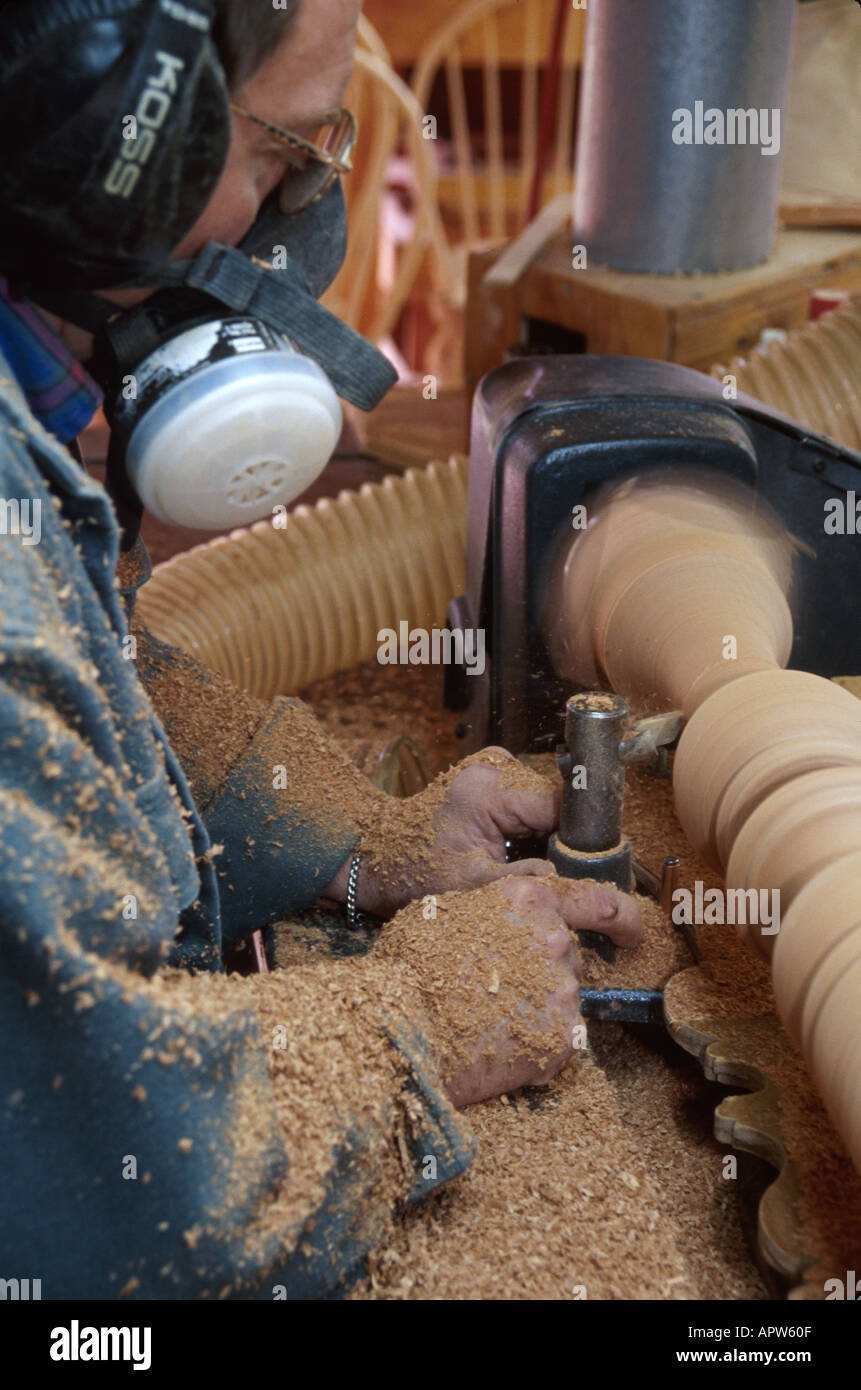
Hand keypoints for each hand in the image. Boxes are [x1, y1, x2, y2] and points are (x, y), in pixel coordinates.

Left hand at [325, 747, 565, 916]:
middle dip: (562, 842)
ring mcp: (491, 767)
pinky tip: (517, 854)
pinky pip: (529, 804)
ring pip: (546, 805)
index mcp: (487, 789)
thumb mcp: (476, 889)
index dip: (579, 842)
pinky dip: (531, 831)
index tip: (588, 875)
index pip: (560, 806)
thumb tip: (592, 895)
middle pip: (556, 804)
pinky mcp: (490, 777)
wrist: (375, 859)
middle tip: (554, 878)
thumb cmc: (413, 874)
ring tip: (530, 867)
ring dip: (548, 837)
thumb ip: (533, 884)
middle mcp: (493, 766)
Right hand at [374, 872, 641, 1106]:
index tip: (626, 928)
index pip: (592, 899)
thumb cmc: (408, 969)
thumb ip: (492, 907)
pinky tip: (499, 1046)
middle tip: (501, 989)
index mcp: (526, 897)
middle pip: (567, 954)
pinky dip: (537, 1046)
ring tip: (490, 1020)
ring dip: (538, 1008)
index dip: (614, 915)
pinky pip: (559, 1039)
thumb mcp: (444, 911)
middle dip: (544, 969)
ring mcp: (562, 988)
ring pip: (562, 997)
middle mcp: (554, 937)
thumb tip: (507, 914)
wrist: (400, 1032)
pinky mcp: (563, 1037)